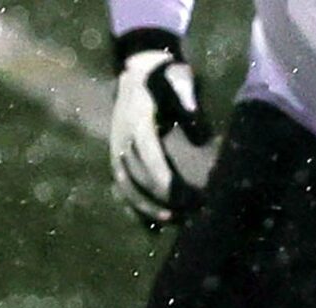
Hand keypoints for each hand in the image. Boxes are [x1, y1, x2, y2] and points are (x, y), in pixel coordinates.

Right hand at [110, 30, 216, 227]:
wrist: (137, 70)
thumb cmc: (164, 75)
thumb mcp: (179, 77)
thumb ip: (187, 98)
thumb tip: (199, 128)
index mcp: (136, 120)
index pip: (148, 156)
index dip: (162, 179)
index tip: (180, 196)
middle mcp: (121, 139)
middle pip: (137, 177)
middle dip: (160, 198)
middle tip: (188, 212)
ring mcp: (116, 151)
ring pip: (126, 188)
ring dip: (146, 209)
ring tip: (172, 221)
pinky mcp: (117, 159)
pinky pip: (123, 189)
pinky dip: (135, 209)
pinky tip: (151, 229)